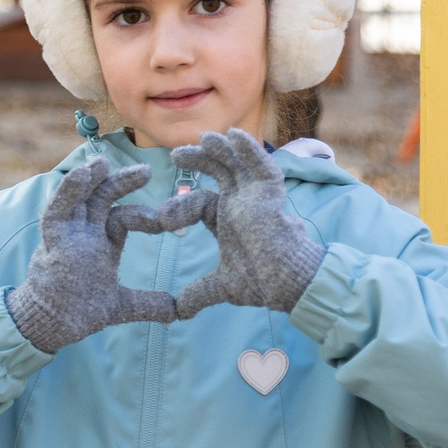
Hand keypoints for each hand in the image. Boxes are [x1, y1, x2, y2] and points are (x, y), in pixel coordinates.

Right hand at [4, 159, 184, 353]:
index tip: (166, 223)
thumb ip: (148, 303)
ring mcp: (68, 233)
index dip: (144, 217)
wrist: (56, 324)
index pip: (123, 217)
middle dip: (122, 182)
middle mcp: (84, 232)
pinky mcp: (53, 239)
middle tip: (147, 171)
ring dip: (92, 178)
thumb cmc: (81, 311)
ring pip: (80, 197)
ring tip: (104, 161)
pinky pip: (58, 209)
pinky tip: (81, 173)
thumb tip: (177, 312)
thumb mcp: (122, 305)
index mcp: (101, 242)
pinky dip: (68, 191)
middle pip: (103, 198)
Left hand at [170, 130, 326, 317]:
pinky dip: (249, 151)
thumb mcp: (221, 285)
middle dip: (199, 160)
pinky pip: (262, 166)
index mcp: (230, 217)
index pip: (201, 200)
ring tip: (204, 138)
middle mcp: (243, 203)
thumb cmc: (261, 282)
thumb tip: (180, 311)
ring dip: (222, 149)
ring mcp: (257, 197)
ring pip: (239, 164)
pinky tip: (235, 135)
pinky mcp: (271, 196)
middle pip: (219, 171)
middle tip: (176, 155)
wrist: (285, 286)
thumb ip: (200, 293)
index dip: (181, 207)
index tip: (161, 220)